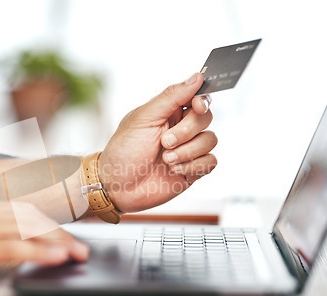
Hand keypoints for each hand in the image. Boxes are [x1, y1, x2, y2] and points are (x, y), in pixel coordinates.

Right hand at [0, 199, 88, 291]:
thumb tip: (6, 233)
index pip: (24, 210)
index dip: (49, 221)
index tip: (67, 232)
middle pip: (32, 218)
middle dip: (61, 232)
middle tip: (81, 247)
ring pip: (28, 230)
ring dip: (58, 242)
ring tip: (78, 253)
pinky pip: (14, 248)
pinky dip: (39, 252)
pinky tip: (55, 257)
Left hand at [99, 73, 216, 212]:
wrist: (117, 186)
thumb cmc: (123, 151)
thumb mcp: (143, 119)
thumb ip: (170, 97)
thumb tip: (196, 77)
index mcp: (168, 112)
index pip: (196, 97)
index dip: (202, 100)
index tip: (197, 106)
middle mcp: (181, 128)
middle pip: (206, 118)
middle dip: (187, 131)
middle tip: (165, 142)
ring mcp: (188, 149)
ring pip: (210, 140)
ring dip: (188, 151)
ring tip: (166, 159)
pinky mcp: (193, 169)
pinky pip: (210, 161)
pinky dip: (194, 165)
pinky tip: (174, 169)